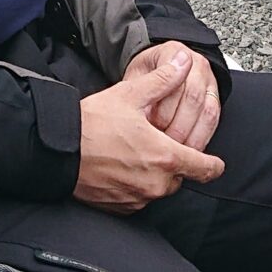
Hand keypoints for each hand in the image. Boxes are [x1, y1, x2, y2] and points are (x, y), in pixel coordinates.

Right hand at [73, 53, 224, 214]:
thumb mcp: (130, 95)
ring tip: (135, 153)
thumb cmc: (92, 123)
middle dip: (175, 162)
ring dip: (155, 174)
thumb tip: (184, 62)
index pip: (205, 168)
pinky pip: (140, 198)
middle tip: (157, 144)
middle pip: (181, 177)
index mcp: (166, 157)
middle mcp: (157, 183)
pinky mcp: (122, 208)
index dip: (213, 165)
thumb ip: (163, 80)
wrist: (57, 150)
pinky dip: (137, 186)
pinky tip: (122, 167)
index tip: (215, 163)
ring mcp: (139, 198)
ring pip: (160, 188)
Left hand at [125, 41, 221, 152]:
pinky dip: (201, 138)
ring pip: (207, 112)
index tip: (150, 126)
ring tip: (173, 149)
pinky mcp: (215, 99)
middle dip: (176, 126)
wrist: (159, 70)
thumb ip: (138, 93)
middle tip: (160, 142)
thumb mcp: (135, 78)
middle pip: (192, 98)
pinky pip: (213, 122)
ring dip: (190, 135)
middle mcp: (196, 64)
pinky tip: (187, 149)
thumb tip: (141, 118)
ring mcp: (209, 81)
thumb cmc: (145, 76)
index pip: (173, 81)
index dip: (162, 109)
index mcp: (173, 53)